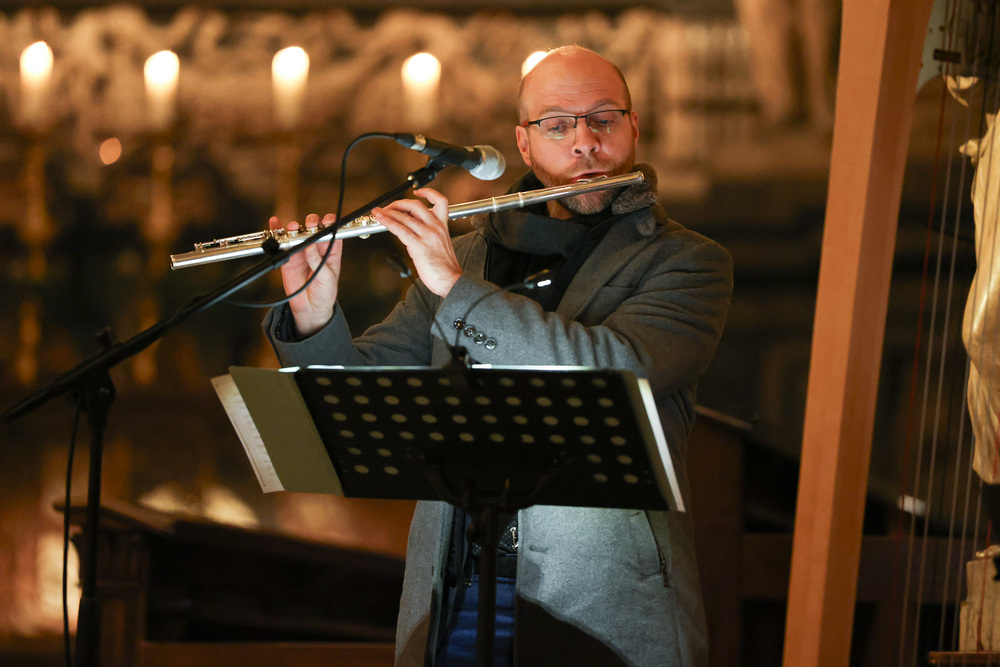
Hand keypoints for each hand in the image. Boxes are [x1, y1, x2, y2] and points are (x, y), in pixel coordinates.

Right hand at [269, 213, 341, 336]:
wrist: (311, 308)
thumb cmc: (325, 292)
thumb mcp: (326, 276)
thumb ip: (317, 260)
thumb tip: (310, 245)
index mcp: (331, 250)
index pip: (331, 231)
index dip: (330, 223)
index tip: (326, 221)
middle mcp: (316, 248)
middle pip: (313, 228)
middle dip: (312, 223)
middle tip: (310, 226)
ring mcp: (302, 252)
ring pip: (297, 233)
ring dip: (295, 227)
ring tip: (294, 227)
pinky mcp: (288, 258)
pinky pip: (282, 243)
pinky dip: (277, 232)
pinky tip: (275, 223)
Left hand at [371, 188, 461, 296]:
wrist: (452, 281)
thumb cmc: (445, 267)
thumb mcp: (440, 245)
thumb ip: (427, 234)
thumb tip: (410, 229)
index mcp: (443, 226)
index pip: (440, 201)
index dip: (428, 193)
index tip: (417, 193)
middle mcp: (436, 228)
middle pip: (416, 206)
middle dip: (399, 204)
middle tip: (389, 208)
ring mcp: (428, 236)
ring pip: (405, 217)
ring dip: (388, 213)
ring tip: (378, 213)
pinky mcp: (419, 246)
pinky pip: (400, 230)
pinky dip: (388, 222)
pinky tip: (381, 220)